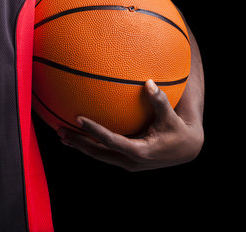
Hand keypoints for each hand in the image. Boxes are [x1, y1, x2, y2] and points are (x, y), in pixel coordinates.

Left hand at [57, 79, 203, 171]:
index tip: (78, 119)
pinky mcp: (126, 161)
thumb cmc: (178, 130)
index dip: (94, 131)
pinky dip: (90, 146)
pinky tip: (78, 137)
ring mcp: (127, 163)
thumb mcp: (171, 116)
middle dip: (78, 143)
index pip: (111, 141)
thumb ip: (159, 101)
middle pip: (98, 153)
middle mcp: (130, 161)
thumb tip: (149, 82)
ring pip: (98, 155)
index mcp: (140, 151)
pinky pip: (104, 153)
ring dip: (80, 146)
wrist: (186, 149)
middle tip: (60, 130)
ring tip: (61, 134)